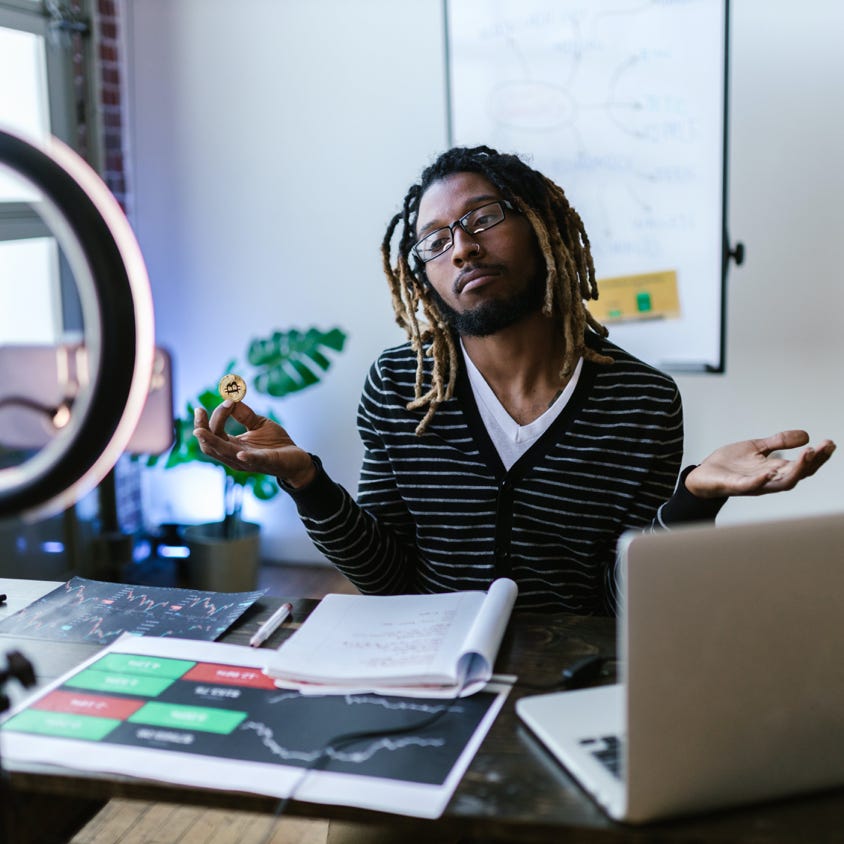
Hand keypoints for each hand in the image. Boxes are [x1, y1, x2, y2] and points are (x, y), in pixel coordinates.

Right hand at [193, 400, 316, 487]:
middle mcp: (236, 456)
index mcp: (232, 446)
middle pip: (210, 446)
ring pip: (225, 453)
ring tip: (200, 431)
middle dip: (202, 429)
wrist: (296, 459)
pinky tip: (240, 452)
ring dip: (212, 441)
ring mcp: (249, 462)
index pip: (214, 433)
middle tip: (199, 412)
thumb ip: (244, 414)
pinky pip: (254, 461)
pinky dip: (247, 457)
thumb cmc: (275, 443)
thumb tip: (230, 399)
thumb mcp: (258, 423)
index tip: (225, 399)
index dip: (214, 417)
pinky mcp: (267, 463)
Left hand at [684, 430, 835, 498]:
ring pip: (781, 484)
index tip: (830, 443)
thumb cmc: (729, 465)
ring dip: (795, 470)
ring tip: (807, 454)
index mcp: (774, 470)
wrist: (702, 474)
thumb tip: (805, 434)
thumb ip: (778, 442)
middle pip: (798, 475)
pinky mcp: (735, 486)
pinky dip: (761, 480)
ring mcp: (753, 484)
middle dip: (813, 462)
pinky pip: (751, 486)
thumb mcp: (756, 447)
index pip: (802, 466)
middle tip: (822, 447)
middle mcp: (768, 479)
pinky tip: (769, 471)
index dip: (818, 456)